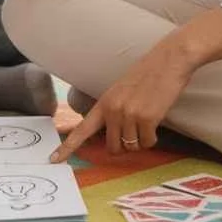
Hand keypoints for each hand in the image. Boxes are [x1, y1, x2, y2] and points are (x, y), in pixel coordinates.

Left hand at [51, 37, 195, 161]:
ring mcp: (129, 114)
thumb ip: (113, 111)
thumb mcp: (120, 91)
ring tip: (147, 118)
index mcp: (103, 103)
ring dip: (141, 139)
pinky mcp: (147, 119)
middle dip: (124, 145)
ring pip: (132, 146)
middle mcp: (113, 110)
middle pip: (113, 147)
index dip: (67, 147)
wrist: (168, 61)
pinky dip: (153, 137)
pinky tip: (156, 119)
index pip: (81, 129)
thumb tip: (113, 137)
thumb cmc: (147, 76)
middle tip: (135, 129)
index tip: (53, 159)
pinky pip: (148, 143)